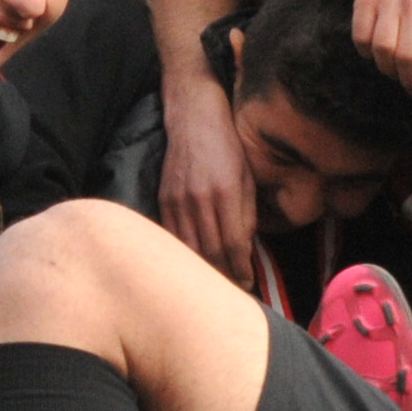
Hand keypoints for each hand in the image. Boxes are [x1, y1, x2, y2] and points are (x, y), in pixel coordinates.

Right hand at [158, 84, 261, 290]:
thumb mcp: (247, 177)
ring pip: (189, 248)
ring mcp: (178, 200)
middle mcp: (199, 199)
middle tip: (232, 292)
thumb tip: (245, 250)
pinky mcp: (164, 199)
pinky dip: (183, 254)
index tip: (248, 284)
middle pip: (211, 251)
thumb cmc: (228, 146)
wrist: (193, 118)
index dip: (241, 269)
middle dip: (223, 275)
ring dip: (203, 270)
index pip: (233, 243)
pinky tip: (192, 266)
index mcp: (226, 192)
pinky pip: (172, 236)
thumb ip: (246, 214)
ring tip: (214, 285)